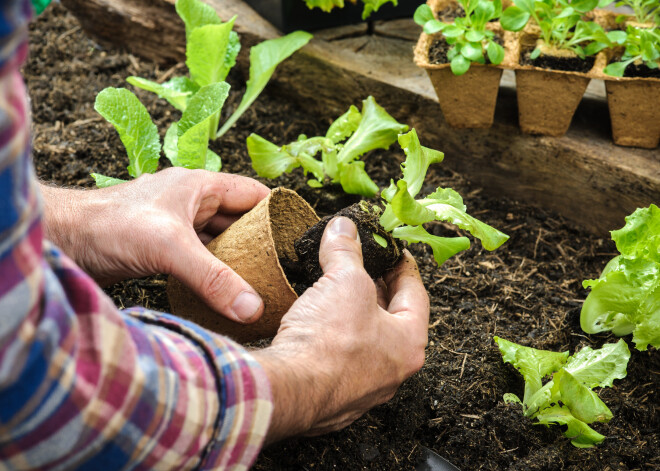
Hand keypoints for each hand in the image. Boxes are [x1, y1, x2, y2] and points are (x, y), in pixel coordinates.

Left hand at [40, 167, 269, 322]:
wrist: (63, 241)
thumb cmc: (109, 226)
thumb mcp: (170, 248)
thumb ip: (214, 278)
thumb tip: (253, 308)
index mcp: (201, 186)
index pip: (254, 195)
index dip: (278, 213)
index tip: (297, 240)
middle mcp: (192, 203)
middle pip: (239, 221)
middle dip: (260, 243)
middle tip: (282, 271)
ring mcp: (176, 226)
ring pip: (219, 242)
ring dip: (236, 261)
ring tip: (260, 284)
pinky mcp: (162, 248)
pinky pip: (200, 259)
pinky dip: (214, 273)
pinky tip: (224, 292)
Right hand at [254, 217, 428, 442]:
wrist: (289, 390)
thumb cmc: (330, 341)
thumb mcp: (344, 280)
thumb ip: (346, 251)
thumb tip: (344, 228)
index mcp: (409, 344)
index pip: (416, 295)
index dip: (403, 267)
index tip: (394, 252)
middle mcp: (391, 371)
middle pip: (390, 320)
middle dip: (375, 289)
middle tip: (364, 267)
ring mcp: (362, 389)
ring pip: (363, 342)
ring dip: (352, 315)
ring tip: (336, 290)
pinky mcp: (332, 397)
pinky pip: (338, 360)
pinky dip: (331, 338)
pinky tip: (315, 323)